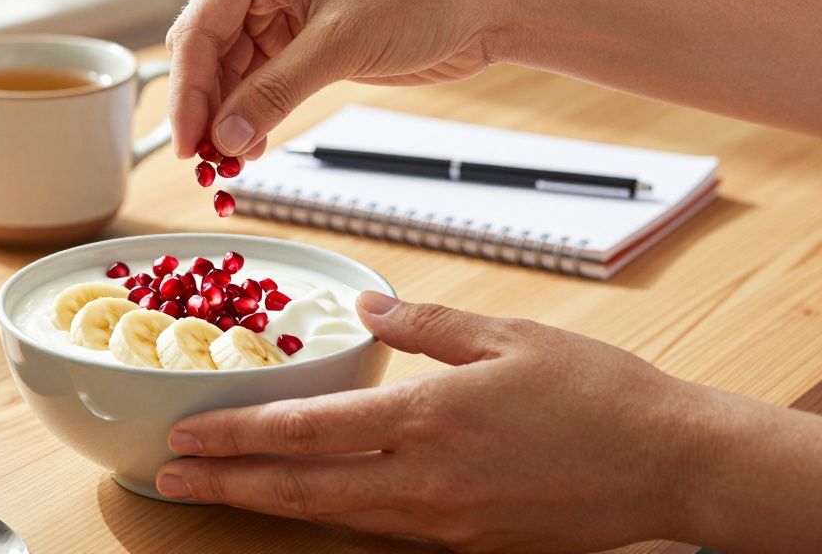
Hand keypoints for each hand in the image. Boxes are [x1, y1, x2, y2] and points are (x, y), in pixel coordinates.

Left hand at [155, 293, 712, 552]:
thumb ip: (425, 323)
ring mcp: (443, 521)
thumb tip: (366, 306)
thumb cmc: (597, 394)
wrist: (669, 464)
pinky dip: (328, 515)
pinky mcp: (466, 542)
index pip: (305, 431)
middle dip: (225, 486)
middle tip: (168, 479)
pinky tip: (304, 503)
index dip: (236, 434)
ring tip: (216, 492)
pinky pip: (379, 529)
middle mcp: (424, 481)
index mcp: (427, 418)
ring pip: (332, 516)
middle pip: (300, 490)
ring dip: (266, 504)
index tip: (187, 431)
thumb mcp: (507, 335)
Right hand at [166, 0, 510, 158]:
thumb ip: (273, 93)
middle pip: (209, 51)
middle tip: (204, 161)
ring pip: (232, 72)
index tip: (186, 140)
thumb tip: (223, 137)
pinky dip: (254, 115)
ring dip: (229, 118)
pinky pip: (262, 82)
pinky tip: (251, 145)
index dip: (186, 89)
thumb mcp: (338, 45)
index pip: (200, 26)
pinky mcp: (305, 39)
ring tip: (230, 162)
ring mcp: (284, 9)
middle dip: (206, 107)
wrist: (485, 2)